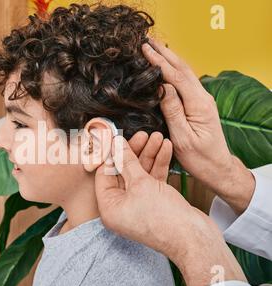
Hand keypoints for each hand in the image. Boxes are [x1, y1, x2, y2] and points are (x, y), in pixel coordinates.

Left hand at [95, 136, 246, 285]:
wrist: (194, 239)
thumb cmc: (164, 219)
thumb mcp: (141, 184)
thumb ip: (127, 161)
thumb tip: (116, 144)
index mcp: (109, 208)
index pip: (104, 174)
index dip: (112, 154)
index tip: (117, 137)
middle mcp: (121, 207)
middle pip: (123, 172)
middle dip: (134, 152)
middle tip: (142, 134)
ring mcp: (139, 205)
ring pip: (140, 174)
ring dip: (149, 155)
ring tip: (157, 137)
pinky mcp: (155, 202)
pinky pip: (152, 180)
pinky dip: (159, 164)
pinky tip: (165, 148)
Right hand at [142, 39, 254, 213]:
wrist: (217, 166)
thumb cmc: (199, 157)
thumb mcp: (182, 138)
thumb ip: (173, 111)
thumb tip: (163, 86)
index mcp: (198, 105)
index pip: (176, 77)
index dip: (159, 62)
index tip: (145, 49)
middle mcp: (203, 98)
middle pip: (182, 69)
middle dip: (164, 53)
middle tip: (147, 41)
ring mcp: (202, 100)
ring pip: (185, 73)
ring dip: (169, 59)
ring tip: (155, 48)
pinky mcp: (199, 105)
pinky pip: (185, 82)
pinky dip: (174, 70)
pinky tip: (166, 67)